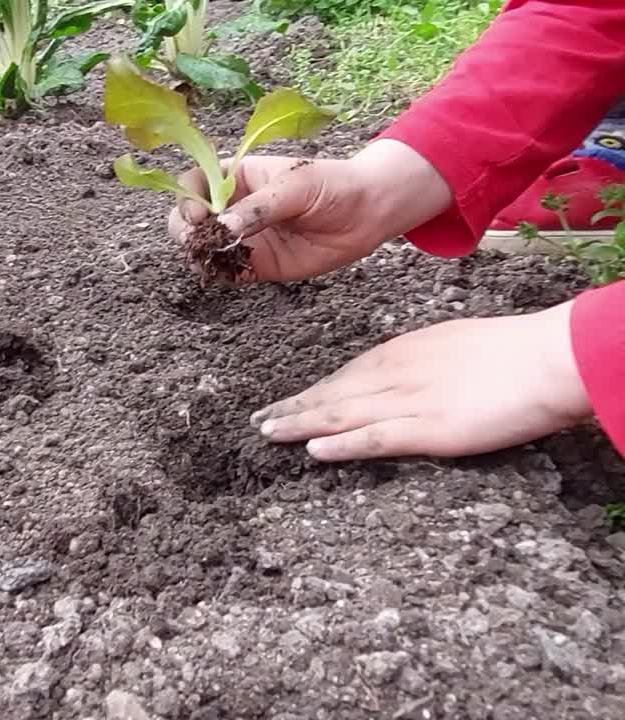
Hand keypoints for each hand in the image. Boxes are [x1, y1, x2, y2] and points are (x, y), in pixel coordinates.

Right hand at [167, 140, 453, 282]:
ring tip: (213, 258)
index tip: (200, 213)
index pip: (194, 183)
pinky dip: (219, 274)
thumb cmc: (333, 185)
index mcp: (236, 177)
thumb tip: (225, 227)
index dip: (187, 198)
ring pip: (202, 247)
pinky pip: (226, 272)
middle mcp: (232, 207)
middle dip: (184, 229)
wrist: (368, 214)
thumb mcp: (297, 185)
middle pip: (187, 218)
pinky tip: (227, 271)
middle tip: (198, 240)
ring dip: (199, 255)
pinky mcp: (256, 264)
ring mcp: (242, 237)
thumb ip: (261, 207)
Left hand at [251, 302, 592, 460]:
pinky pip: (376, 437)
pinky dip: (342, 444)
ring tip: (267, 434)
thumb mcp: (453, 345)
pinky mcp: (430, 428)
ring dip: (301, 424)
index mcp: (404, 352)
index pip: (345, 375)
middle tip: (257, 421)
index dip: (312, 390)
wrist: (548, 357)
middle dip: (293, 407)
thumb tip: (407, 375)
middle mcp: (397, 374)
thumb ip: (424, 361)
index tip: (283, 401)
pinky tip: (313, 450)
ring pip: (342, 413)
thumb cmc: (513, 352)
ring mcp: (410, 401)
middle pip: (333, 393)